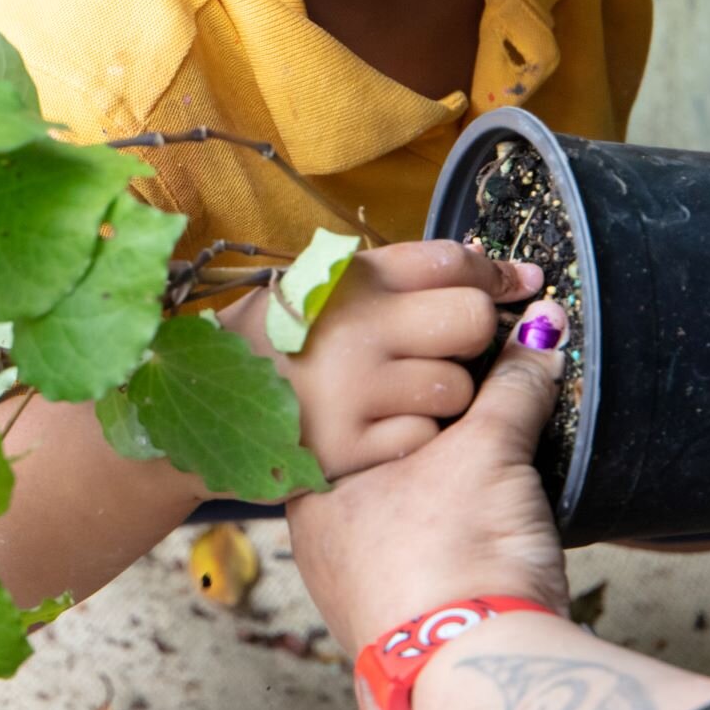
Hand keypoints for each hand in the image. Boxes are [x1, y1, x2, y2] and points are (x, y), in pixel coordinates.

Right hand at [243, 239, 537, 483]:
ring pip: (455, 387)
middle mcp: (353, 328)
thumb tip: (503, 273)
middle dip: (471, 334)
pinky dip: (412, 436)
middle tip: (445, 346)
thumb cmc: (278, 339)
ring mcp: (351, 390)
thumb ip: (398, 278)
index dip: (494, 275)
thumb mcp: (320, 287)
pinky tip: (378, 428)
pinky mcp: (347, 447)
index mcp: (347, 278)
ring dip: (441, 393)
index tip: (517, 284)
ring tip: (398, 393)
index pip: (452, 262)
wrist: (193, 406)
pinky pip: (424, 437)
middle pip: (470, 321)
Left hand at [287, 297, 571, 654]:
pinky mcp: (403, 636)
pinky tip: (487, 539)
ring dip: (444, 504)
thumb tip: (541, 331)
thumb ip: (512, 386)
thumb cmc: (456, 554)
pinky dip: (455, 549)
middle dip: (427, 449)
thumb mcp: (491, 450)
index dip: (404, 392)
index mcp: (315, 492)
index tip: (448, 374)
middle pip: (379, 473)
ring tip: (488, 488)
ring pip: (400, 526)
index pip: (353, 419)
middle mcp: (322, 549)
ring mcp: (358, 598)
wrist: (479, 676)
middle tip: (475, 424)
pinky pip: (426, 571)